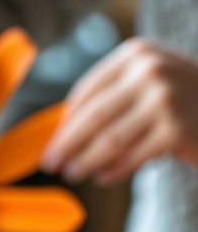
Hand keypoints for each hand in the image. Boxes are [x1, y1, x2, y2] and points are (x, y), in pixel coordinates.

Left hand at [42, 38, 197, 183]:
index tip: (50, 142)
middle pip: (94, 116)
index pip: (88, 90)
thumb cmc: (182, 99)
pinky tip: (102, 177)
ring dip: (86, 160)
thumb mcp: (150, 81)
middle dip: (67, 143)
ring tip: (73, 173)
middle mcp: (150, 71)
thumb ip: (114, 95)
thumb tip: (63, 128)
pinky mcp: (176, 130)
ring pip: (110, 139)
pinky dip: (114, 169)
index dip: (66, 120)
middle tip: (50, 164)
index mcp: (137, 54)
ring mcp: (164, 99)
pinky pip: (133, 156)